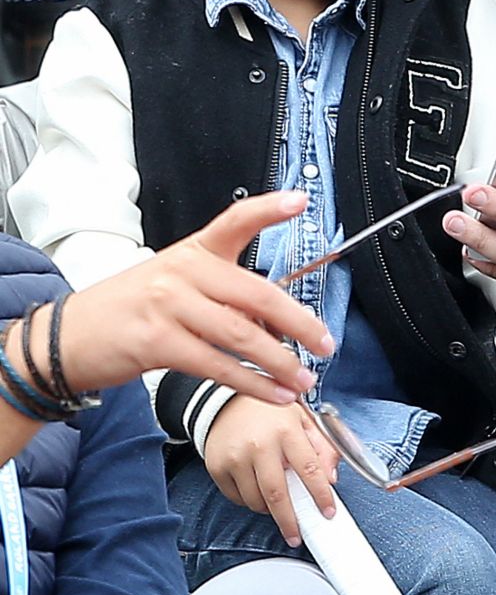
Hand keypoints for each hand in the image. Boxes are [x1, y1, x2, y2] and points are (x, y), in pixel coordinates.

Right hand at [50, 191, 333, 401]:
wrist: (71, 336)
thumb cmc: (131, 309)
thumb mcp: (176, 285)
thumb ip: (223, 295)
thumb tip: (277, 324)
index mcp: (193, 250)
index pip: (235, 221)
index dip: (268, 210)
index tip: (300, 201)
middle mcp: (184, 271)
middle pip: (255, 294)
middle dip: (298, 321)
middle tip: (325, 342)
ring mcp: (169, 305)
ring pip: (241, 335)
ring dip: (279, 362)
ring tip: (304, 378)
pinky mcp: (158, 342)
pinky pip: (218, 366)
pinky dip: (252, 384)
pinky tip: (274, 394)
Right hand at [204, 395, 340, 546]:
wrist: (227, 401)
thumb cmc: (270, 412)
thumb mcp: (303, 418)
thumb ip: (323, 446)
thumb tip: (331, 477)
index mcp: (286, 429)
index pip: (309, 469)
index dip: (321, 495)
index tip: (328, 512)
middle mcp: (260, 443)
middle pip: (277, 495)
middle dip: (289, 521)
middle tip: (296, 535)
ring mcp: (236, 456)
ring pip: (256, 501)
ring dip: (269, 508)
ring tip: (275, 496)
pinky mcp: (218, 466)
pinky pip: (237, 498)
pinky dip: (250, 500)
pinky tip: (256, 485)